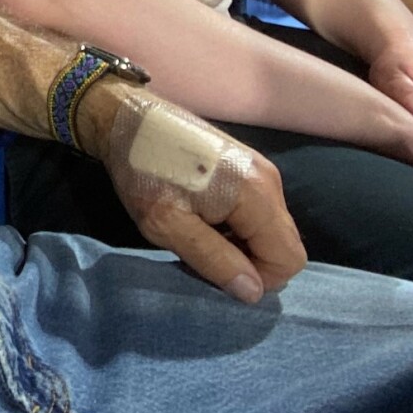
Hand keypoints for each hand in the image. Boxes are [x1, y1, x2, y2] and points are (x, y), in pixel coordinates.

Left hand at [82, 86, 305, 304]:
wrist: (124, 118)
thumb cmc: (142, 170)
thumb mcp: (167, 224)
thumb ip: (214, 260)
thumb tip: (254, 293)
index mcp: (257, 194)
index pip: (287, 260)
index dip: (256, 279)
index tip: (212, 272)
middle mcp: (269, 180)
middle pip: (283, 245)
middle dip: (249, 263)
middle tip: (201, 257)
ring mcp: (259, 170)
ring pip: (269, 230)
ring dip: (239, 245)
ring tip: (195, 236)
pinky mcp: (244, 166)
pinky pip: (256, 212)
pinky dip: (235, 226)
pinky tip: (199, 218)